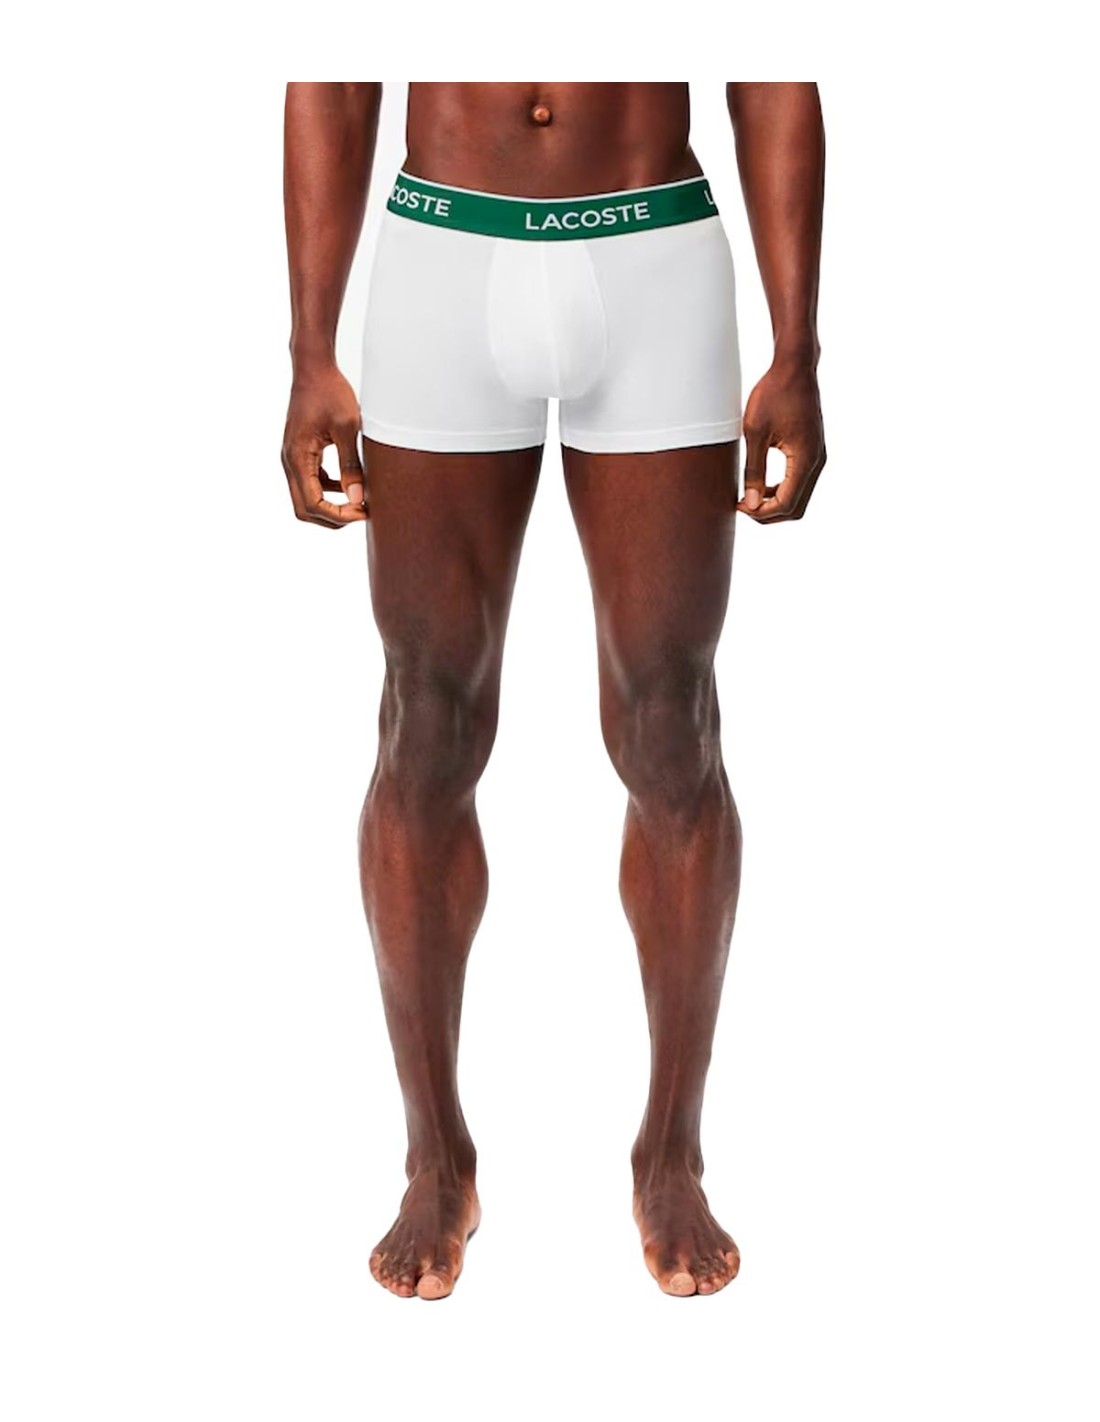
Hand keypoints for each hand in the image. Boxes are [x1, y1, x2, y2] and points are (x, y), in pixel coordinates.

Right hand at [281, 365, 368, 526]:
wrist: (313, 368)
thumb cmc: (330, 392)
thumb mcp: (347, 428)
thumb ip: (351, 466)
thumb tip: (358, 499)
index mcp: (297, 458)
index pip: (313, 505)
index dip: (339, 515)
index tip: (364, 512)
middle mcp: (289, 462)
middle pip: (305, 510)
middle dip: (333, 518)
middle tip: (361, 512)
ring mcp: (292, 458)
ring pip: (306, 499)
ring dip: (331, 506)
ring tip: (359, 501)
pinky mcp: (300, 453)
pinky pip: (311, 482)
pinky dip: (328, 491)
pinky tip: (349, 483)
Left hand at [737, 358, 825, 522]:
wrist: (794, 368)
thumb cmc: (773, 394)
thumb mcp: (755, 433)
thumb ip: (753, 471)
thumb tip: (750, 504)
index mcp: (805, 459)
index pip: (785, 504)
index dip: (760, 512)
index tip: (738, 505)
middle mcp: (816, 462)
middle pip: (796, 508)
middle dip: (768, 514)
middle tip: (742, 506)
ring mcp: (817, 457)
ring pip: (799, 498)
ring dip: (774, 503)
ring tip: (748, 496)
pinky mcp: (812, 452)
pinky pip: (800, 483)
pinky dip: (781, 490)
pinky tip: (760, 485)